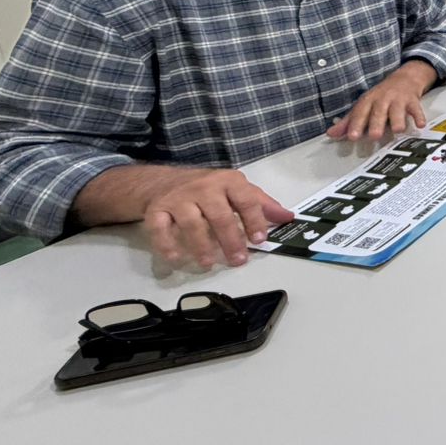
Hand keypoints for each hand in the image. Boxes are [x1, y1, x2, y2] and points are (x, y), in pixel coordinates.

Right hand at [143, 170, 294, 268]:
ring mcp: (179, 198)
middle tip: (238, 260)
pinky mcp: (157, 210)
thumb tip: (289, 217)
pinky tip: (177, 257)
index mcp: (228, 181)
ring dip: (200, 245)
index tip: (260, 240)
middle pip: (219, 215)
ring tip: (209, 263)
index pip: (246, 200)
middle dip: (230, 239)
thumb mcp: (237, 190)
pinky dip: (166, 243)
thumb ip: (262, 204)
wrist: (164, 181)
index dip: (255, 220)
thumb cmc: (209, 188)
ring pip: (191, 222)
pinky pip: (159, 227)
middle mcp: (204, 188)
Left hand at [328, 61, 435, 141]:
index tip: (352, 136)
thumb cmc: (382, 96)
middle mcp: (383, 99)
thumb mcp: (365, 105)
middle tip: (374, 136)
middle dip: (376, 123)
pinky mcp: (412, 101)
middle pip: (378, 112)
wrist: (405, 79)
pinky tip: (420, 125)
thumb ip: (349, 121)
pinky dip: (419, 116)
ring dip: (398, 119)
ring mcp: (398, 99)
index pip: (360, 112)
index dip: (356, 124)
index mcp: (369, 101)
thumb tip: (331, 134)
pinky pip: (416, 109)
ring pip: (397, 110)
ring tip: (398, 130)